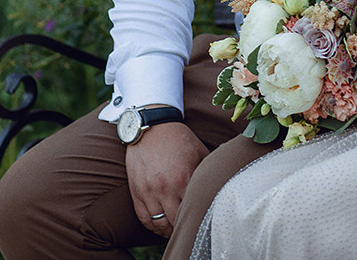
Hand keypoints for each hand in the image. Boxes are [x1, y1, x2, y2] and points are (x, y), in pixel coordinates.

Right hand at [126, 121, 208, 238]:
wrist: (151, 126)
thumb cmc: (178, 138)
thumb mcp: (199, 151)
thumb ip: (207, 170)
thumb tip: (220, 182)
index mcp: (183, 179)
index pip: (192, 208)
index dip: (198, 215)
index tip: (202, 217)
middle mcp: (164, 188)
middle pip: (175, 220)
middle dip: (183, 226)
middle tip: (189, 226)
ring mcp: (148, 191)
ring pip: (159, 223)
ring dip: (168, 230)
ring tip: (175, 229)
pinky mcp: (136, 191)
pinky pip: (143, 217)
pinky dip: (152, 226)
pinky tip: (160, 226)